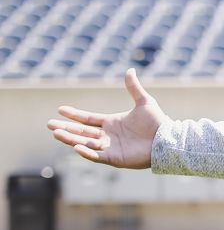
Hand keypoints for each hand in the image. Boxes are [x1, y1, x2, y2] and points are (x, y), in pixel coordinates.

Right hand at [48, 67, 170, 168]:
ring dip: (70, 139)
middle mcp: (108, 136)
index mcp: (111, 123)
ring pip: (85, 143)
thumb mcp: (144, 102)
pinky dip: (86, 152)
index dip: (74, 115)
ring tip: (56, 133)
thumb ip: (134, 87)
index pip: (87, 119)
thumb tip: (130, 69)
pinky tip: (75, 147)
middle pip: (82, 132)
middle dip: (66, 128)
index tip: (60, 109)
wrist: (167, 139)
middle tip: (49, 125)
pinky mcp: (115, 159)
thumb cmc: (157, 122)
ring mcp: (110, 148)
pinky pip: (96, 156)